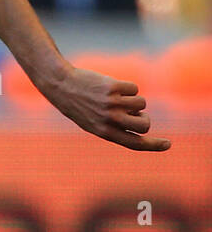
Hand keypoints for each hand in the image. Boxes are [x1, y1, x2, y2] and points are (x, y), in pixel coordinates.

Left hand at [43, 66, 170, 151]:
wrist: (62, 86)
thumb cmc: (79, 106)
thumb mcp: (94, 122)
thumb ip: (117, 126)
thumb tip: (142, 118)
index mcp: (105, 132)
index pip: (135, 143)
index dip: (153, 145)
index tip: (168, 144)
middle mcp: (110, 120)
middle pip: (145, 124)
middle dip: (144, 117)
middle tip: (134, 112)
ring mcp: (112, 104)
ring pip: (142, 103)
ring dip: (134, 99)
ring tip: (115, 97)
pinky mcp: (114, 88)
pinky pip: (135, 88)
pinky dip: (128, 87)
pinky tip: (111, 86)